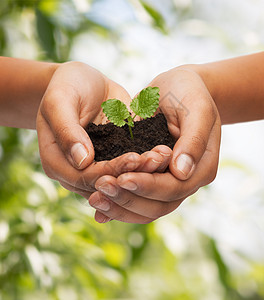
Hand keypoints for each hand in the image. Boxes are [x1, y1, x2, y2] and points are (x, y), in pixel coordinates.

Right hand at [37, 62, 165, 197]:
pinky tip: (162, 154)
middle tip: (158, 159)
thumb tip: (82, 161)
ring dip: (143, 172)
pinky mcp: (111, 159)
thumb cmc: (66, 86)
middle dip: (132, 173)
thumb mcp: (60, 100)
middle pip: (104, 183)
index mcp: (56, 162)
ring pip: (119, 179)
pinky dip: (145, 163)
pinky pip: (128, 167)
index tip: (134, 158)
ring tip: (164, 156)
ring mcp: (95, 167)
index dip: (110, 170)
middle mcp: (75, 171)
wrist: (82, 82)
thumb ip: (66, 129)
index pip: (83, 176)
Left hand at [89, 66, 220, 222]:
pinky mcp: (150, 178)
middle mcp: (184, 181)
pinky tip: (98, 207)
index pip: (173, 188)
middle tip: (100, 187)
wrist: (178, 89)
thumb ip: (193, 139)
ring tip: (94, 198)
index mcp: (201, 169)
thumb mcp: (197, 109)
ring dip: (119, 207)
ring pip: (144, 209)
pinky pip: (136, 199)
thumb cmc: (189, 93)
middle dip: (128, 198)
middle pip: (158, 206)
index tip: (122, 178)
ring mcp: (166, 182)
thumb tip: (181, 172)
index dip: (148, 186)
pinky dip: (118, 206)